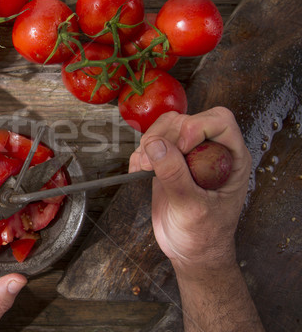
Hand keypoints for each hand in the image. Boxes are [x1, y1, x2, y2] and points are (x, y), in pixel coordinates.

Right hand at [129, 106, 251, 271]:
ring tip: (144, 167)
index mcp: (231, 158)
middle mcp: (211, 151)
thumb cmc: (204, 235)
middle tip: (152, 162)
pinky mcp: (169, 161)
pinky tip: (139, 171)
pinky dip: (141, 153)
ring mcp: (189, 155)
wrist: (191, 251)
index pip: (218, 121)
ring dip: (149, 142)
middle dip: (165, 136)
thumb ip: (175, 176)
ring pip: (167, 126)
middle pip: (186, 120)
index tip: (179, 149)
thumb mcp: (192, 208)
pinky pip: (152, 142)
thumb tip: (155, 146)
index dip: (196, 128)